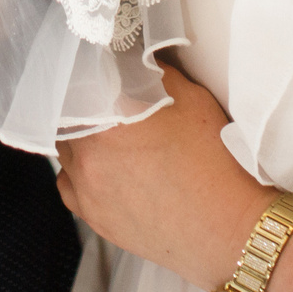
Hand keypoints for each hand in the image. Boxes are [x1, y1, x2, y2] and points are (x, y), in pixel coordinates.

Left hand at [56, 61, 267, 291]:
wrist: (227, 230)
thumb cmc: (215, 163)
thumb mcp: (192, 99)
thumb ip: (155, 72)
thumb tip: (134, 61)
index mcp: (108, 119)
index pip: (80, 83)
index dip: (90, 75)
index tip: (103, 74)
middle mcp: (88, 154)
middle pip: (66, 117)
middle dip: (84, 107)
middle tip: (109, 106)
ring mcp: (86, 189)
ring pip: (64, 151)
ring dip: (79, 139)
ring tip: (109, 139)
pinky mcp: (92, 217)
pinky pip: (68, 185)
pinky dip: (79, 173)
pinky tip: (103, 169)